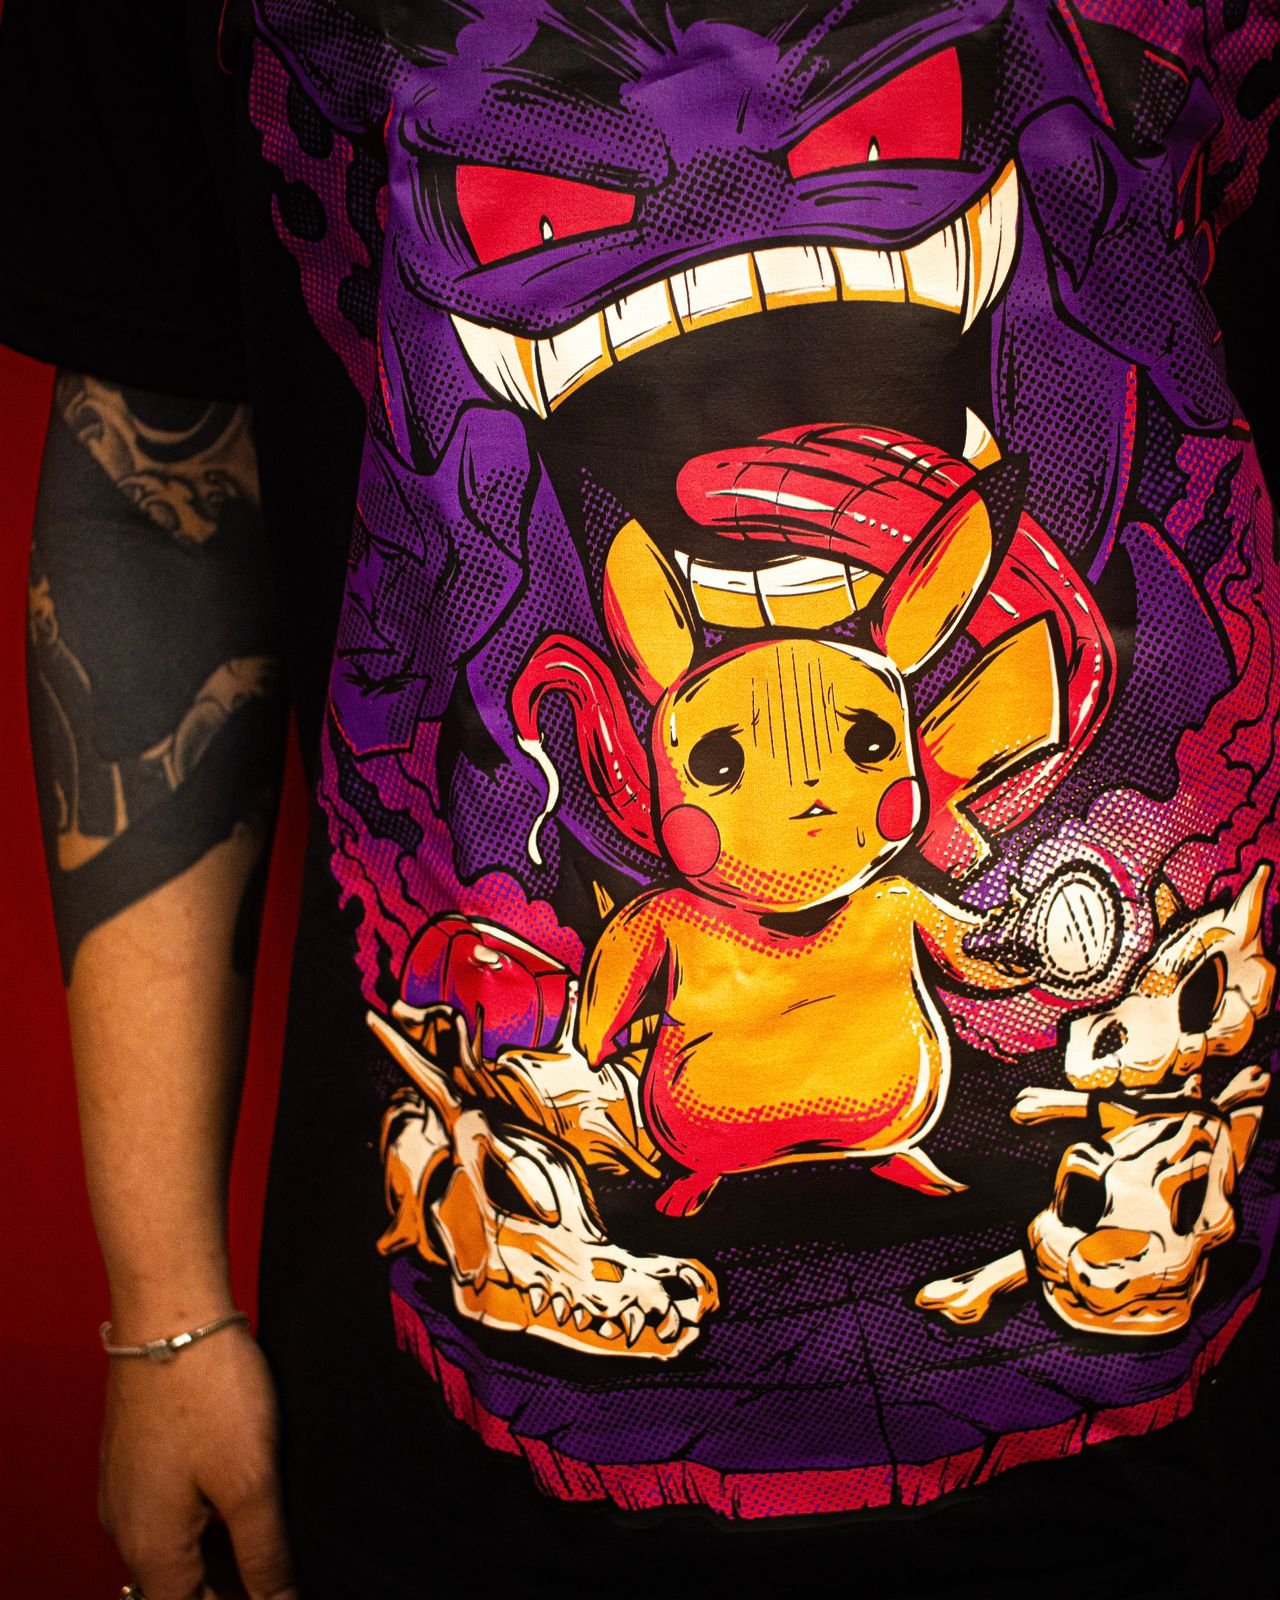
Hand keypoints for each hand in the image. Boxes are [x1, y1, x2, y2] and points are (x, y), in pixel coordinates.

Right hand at [99, 1326, 295, 1599]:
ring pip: (178, 1549)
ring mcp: (128, 1490)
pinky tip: (248, 1496)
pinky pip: (171, 1511)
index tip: (281, 1590)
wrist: (170, 1310)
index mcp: (150, 1548)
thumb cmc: (209, 1389)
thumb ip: (265, 1555)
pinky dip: (208, 1519)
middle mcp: (127, 1528)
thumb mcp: (250, 1481)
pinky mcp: (137, 1458)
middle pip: (182, 1587)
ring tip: (275, 1531)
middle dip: (235, 1583)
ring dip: (224, 1552)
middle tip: (285, 1568)